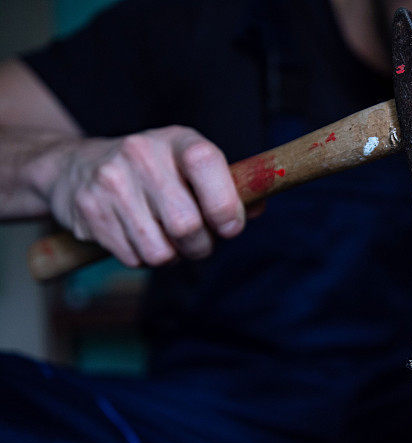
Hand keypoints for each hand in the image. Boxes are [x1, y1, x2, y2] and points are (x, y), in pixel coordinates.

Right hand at [48, 126, 244, 266]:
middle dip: (202, 246)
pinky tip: (139, 236)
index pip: (207, 162)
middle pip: (186, 224)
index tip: (230, 227)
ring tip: (169, 239)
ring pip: (160, 251)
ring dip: (173, 257)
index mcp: (177, 140)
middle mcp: (140, 154)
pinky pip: (134, 258)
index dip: (226, 204)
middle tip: (200, 243)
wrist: (76, 168)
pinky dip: (145, 258)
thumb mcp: (190, 166)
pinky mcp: (89, 211)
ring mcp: (110, 182)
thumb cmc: (155, 173)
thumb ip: (230, 187)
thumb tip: (259, 206)